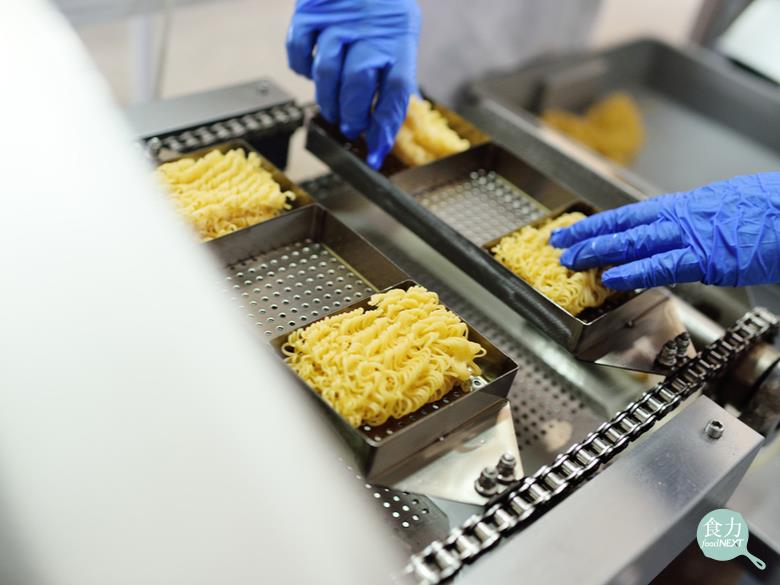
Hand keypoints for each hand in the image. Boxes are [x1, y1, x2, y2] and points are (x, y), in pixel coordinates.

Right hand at [286, 0, 419, 169]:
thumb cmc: (381, 7)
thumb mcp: (400, 35)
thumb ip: (395, 73)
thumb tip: (390, 119)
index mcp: (399, 40)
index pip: (397, 92)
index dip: (385, 127)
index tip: (375, 152)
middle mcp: (369, 31)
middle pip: (358, 84)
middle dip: (352, 115)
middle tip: (350, 128)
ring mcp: (337, 22)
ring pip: (327, 72)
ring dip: (327, 100)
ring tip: (332, 111)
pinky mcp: (309, 14)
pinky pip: (300, 53)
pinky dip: (302, 69)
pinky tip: (312, 73)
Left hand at [550, 173, 779, 289]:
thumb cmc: (770, 212)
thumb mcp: (722, 209)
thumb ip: (692, 225)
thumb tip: (671, 237)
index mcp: (684, 207)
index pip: (630, 214)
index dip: (598, 223)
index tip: (572, 229)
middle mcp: (682, 217)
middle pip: (623, 224)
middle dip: (588, 235)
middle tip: (558, 243)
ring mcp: (693, 236)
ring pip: (635, 241)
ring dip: (599, 251)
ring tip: (571, 259)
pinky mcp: (708, 258)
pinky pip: (664, 265)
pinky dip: (634, 271)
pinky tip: (611, 278)